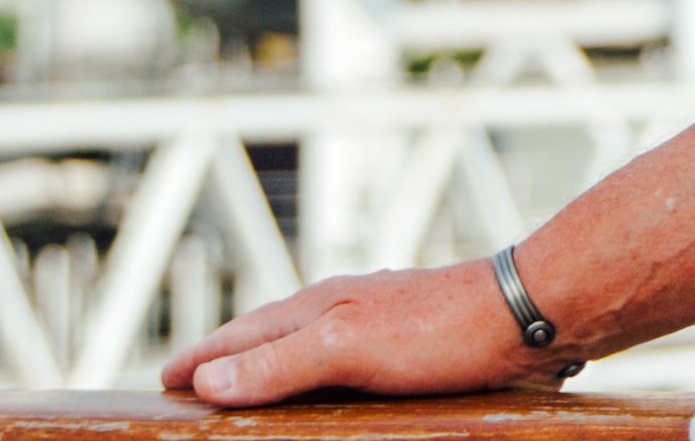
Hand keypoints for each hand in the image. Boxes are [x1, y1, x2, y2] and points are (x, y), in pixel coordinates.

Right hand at [161, 260, 563, 403]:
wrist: (529, 316)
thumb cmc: (442, 329)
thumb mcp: (348, 348)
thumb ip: (281, 363)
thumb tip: (210, 379)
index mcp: (320, 305)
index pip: (242, 336)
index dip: (203, 359)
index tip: (166, 380)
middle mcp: (344, 307)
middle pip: (270, 336)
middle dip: (230, 359)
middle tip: (195, 383)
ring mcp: (379, 322)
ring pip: (310, 346)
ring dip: (275, 366)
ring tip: (252, 387)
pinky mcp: (413, 344)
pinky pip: (348, 361)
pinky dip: (322, 376)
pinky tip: (337, 390)